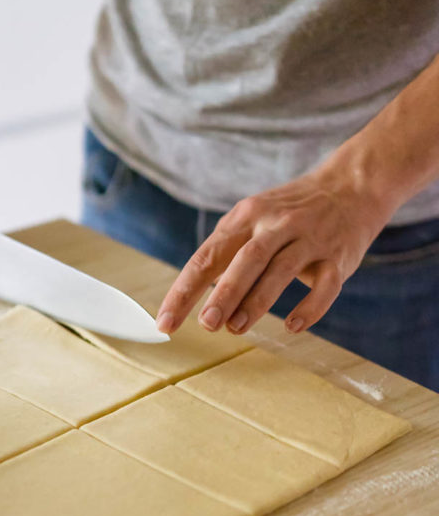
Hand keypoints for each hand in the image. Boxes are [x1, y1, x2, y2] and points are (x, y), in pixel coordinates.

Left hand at [156, 170, 393, 335]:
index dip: (184, 291)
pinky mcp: (338, 257)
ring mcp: (309, 239)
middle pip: (246, 259)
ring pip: (281, 270)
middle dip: (224, 293)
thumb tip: (194, 302)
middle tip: (206, 324)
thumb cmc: (286, 215)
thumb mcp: (251, 220)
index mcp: (246, 217)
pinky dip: (310, 307)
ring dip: (258, 301)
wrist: (350, 187)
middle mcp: (276, 225)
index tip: (165, 322)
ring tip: (236, 328)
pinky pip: (326, 285)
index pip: (207, 256)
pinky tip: (293, 327)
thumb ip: (225, 256)